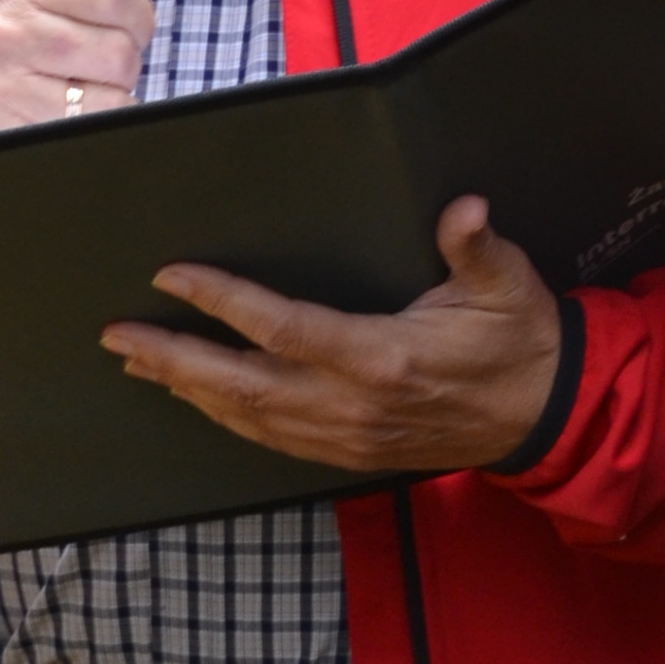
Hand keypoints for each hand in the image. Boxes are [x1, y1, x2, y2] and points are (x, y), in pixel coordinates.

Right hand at [0, 0, 156, 139]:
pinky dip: (89, 131)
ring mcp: (3, 81)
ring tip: (70, 99)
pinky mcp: (7, 127)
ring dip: (107, 105)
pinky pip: (90, 131)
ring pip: (114, 98)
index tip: (119, 30)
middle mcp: (9, 29)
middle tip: (87, 73)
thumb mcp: (46, 5)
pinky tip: (59, 121)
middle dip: (120, 70)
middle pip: (121, 52)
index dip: (135, 19)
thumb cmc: (13, 54)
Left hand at [103, 195, 566, 475]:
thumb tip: (464, 210)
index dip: (222, 302)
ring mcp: (345, 436)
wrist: (545, 417)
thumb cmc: (521, 342)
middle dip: (173, 358)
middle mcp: (352, 405)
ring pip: (246, 416)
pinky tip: (195, 397)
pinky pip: (269, 438)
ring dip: (187, 388)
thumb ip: (477, 246)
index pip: (282, 328)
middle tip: (119, 335)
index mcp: (382, 358)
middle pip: (241, 383)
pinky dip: (223, 417)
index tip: (172, 276)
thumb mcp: (508, 284)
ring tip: (138, 362)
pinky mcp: (347, 453)